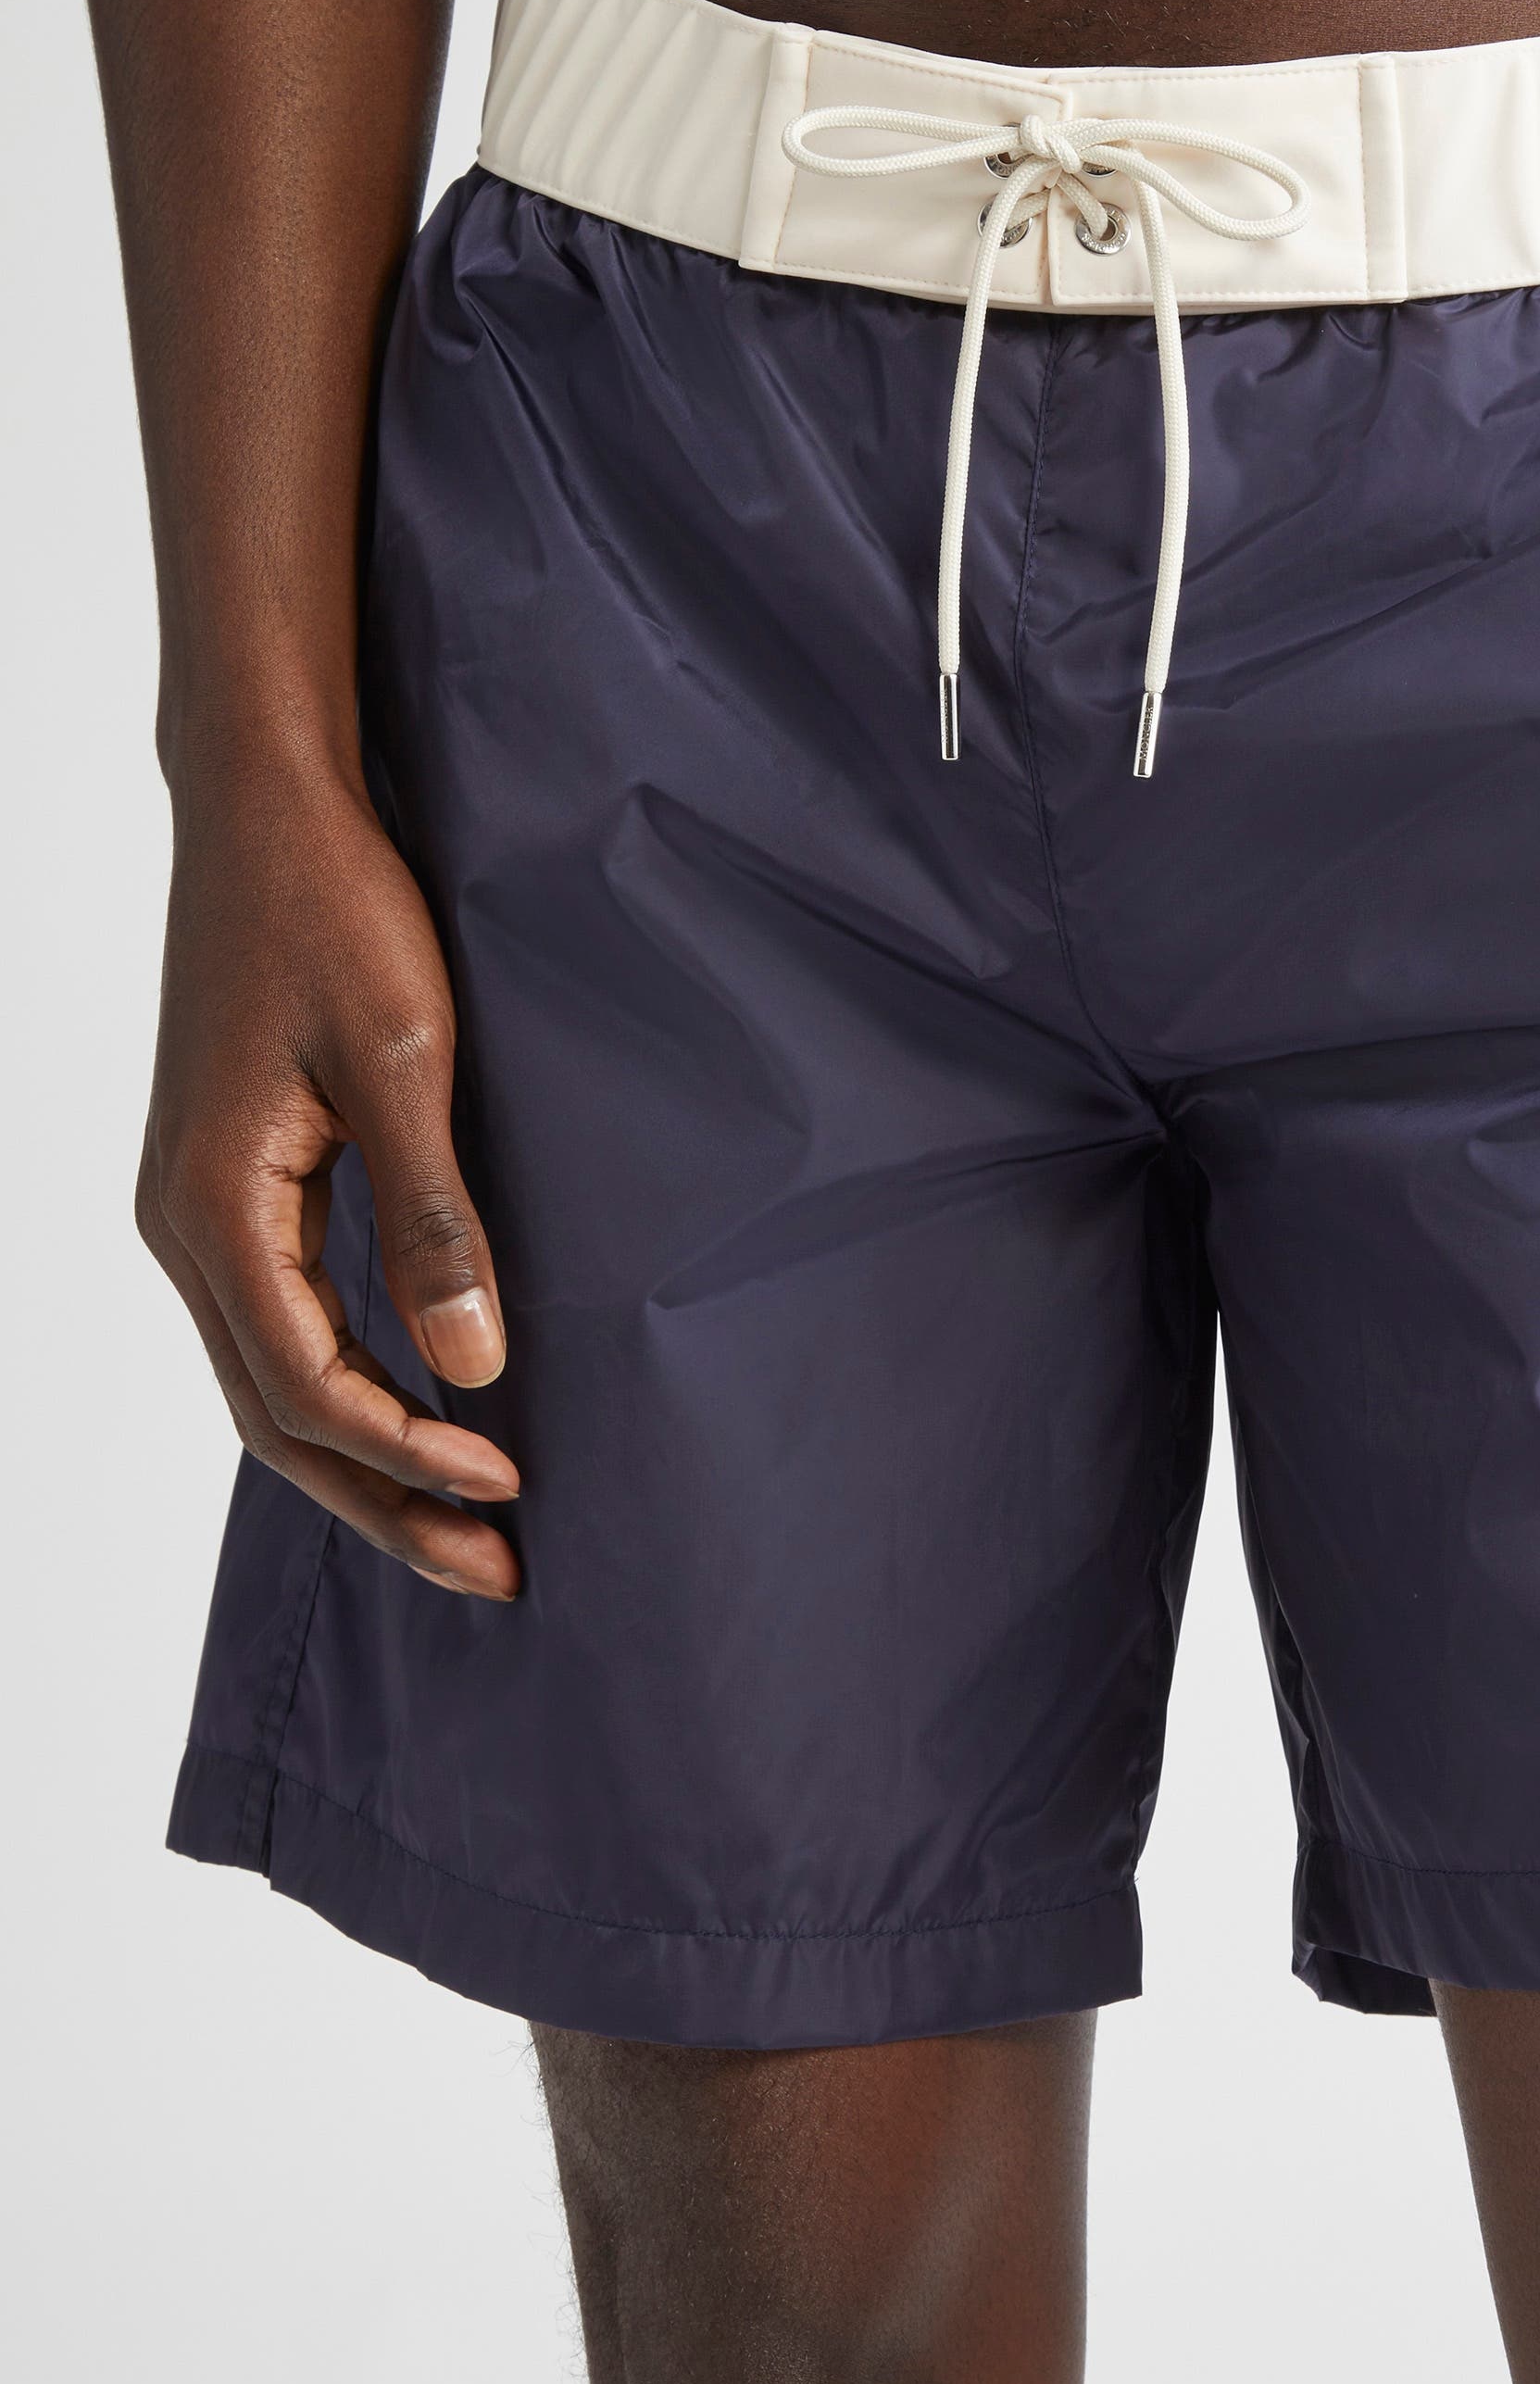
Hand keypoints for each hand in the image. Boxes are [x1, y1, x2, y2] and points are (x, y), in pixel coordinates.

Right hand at [139, 759, 520, 1596]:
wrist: (266, 809)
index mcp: (214, 1209)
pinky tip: (416, 1420)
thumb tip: (471, 1367)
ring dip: (366, 1465)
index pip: (309, 1386)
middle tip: (497, 1575)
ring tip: (469, 1530)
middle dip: (384, 1505)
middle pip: (278, 1420)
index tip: (510, 1482)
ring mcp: (198, 1213)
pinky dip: (343, 1396)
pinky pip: (277, 1328)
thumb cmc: (335, 912)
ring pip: (272, 1385)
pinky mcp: (229, 1188)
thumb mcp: (401, 1062)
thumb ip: (432, 1218)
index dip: (409, 1452)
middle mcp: (184, 1228)